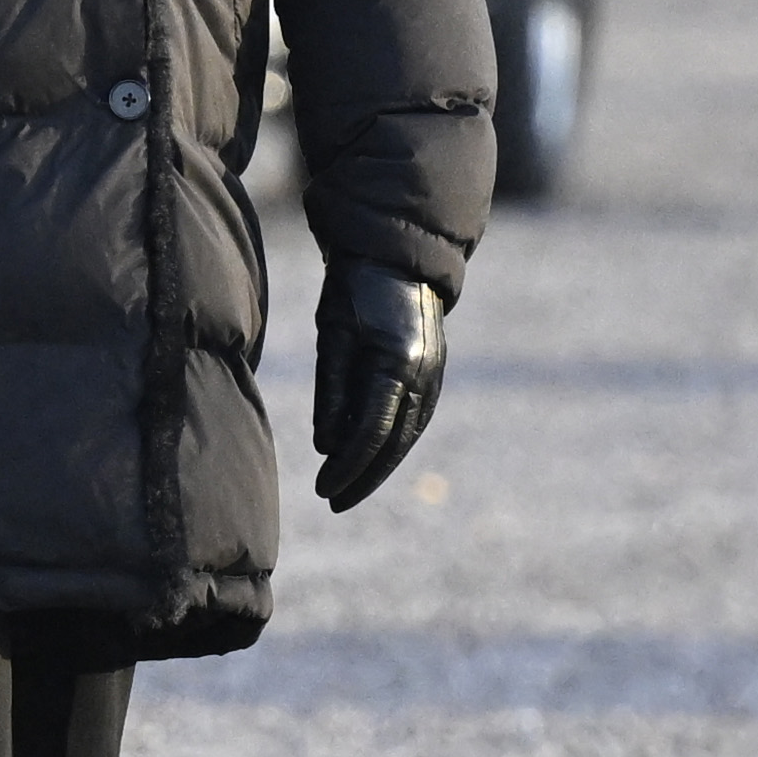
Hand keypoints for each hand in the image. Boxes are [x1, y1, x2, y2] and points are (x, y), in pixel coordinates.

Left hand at [310, 265, 444, 510]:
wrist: (397, 254)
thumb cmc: (353, 287)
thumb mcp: (333, 332)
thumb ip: (332, 389)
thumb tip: (325, 445)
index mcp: (397, 361)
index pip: (371, 431)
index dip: (346, 465)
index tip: (322, 489)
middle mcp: (424, 374)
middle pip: (394, 442)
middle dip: (364, 477)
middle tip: (334, 502)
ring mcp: (435, 374)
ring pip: (409, 436)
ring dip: (380, 466)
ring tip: (350, 489)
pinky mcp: (434, 373)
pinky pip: (415, 419)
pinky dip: (394, 443)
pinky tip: (372, 459)